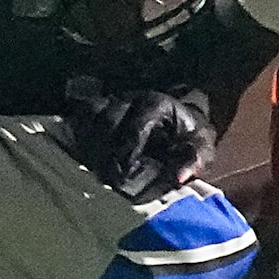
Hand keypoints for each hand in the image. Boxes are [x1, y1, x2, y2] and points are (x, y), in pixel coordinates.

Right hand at [63, 79, 215, 199]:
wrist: (182, 114)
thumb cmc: (190, 135)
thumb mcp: (202, 147)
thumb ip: (192, 161)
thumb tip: (179, 178)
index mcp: (156, 105)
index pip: (134, 129)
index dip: (126, 154)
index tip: (121, 180)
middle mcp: (131, 98)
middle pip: (106, 121)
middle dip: (102, 152)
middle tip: (102, 179)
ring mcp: (113, 100)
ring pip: (90, 115)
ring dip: (87, 143)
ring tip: (88, 169)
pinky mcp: (101, 105)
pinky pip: (81, 114)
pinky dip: (77, 132)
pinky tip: (79, 154)